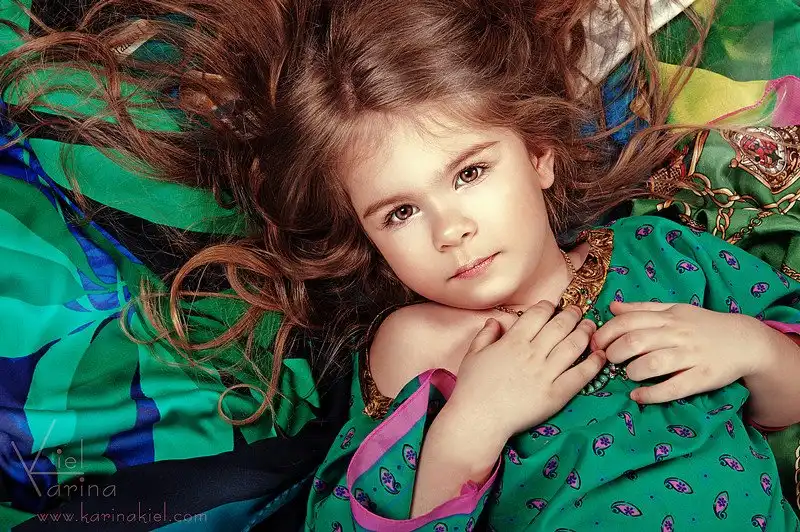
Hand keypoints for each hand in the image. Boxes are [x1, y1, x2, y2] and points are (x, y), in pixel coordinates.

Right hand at [447, 301, 605, 443]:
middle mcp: (532, 353)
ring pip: (573, 346)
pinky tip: (600, 356)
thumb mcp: (473, 355)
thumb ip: (485, 335)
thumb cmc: (472, 388)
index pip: (538, 314)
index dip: (548, 306)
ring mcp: (546, 374)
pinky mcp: (556, 394)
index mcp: (513, 341)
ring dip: (585, 333)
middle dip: (572, 314)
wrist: (479, 419)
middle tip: (578, 312)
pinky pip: (580, 375)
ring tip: (591, 327)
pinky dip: (593, 364)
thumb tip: (496, 321)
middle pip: (560, 326)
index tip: (553, 307)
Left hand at [591, 301, 771, 403]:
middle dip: (614, 353)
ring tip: (628, 375)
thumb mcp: (674, 310)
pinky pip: (674, 388)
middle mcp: (677, 334)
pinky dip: (651, 394)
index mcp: (668, 317)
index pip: (628, 321)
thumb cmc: (702, 325)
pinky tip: (638, 396)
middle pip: (635, 342)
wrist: (745, 341)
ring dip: (632, 372)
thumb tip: (612, 307)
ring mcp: (691, 356)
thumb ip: (642, 309)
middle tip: (609, 360)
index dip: (606, 333)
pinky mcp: (703, 377)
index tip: (596, 344)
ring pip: (653, 364)